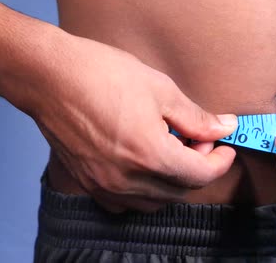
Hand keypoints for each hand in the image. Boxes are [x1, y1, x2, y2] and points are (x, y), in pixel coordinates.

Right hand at [33, 33, 237, 212]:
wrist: (48, 75)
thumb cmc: (101, 74)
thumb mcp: (161, 90)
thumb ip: (196, 117)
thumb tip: (225, 127)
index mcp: (149, 155)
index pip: (200, 175)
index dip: (220, 162)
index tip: (226, 147)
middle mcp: (126, 179)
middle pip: (180, 190)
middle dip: (199, 168)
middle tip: (200, 140)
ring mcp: (104, 184)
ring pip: (155, 200)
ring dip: (174, 180)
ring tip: (174, 147)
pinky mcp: (88, 182)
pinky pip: (126, 201)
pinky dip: (146, 189)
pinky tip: (147, 162)